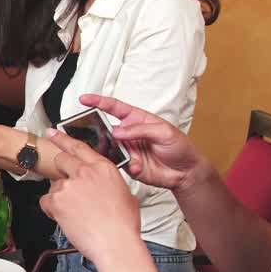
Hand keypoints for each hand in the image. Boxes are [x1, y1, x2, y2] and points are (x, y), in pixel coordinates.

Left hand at [39, 128, 142, 266]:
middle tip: (66, 187)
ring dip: (61, 198)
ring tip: (78, 214)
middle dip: (61, 172)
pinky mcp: (57, 200)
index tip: (53, 132)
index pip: (79, 147)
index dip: (63, 138)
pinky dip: (53, 211)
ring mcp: (69, 185)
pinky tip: (68, 219)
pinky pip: (47, 202)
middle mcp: (85, 172)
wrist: (116, 243)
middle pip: (61, 161)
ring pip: (55, 186)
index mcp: (103, 168)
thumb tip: (101, 186)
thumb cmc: (123, 225)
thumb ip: (108, 183)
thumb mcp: (125, 194)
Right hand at [77, 94, 209, 191]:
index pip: (114, 108)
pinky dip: (128, 165)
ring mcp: (127, 150)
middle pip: (106, 129)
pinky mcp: (128, 165)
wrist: (186, 172)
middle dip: (100, 132)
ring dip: (115, 152)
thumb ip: (140, 129)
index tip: (84, 99)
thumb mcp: (164, 132)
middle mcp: (129, 134)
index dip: (98, 102)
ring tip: (130, 155)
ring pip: (109, 149)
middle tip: (100, 135)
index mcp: (137, 119)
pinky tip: (139, 165)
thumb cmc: (180, 147)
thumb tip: (118, 131)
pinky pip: (118, 164)